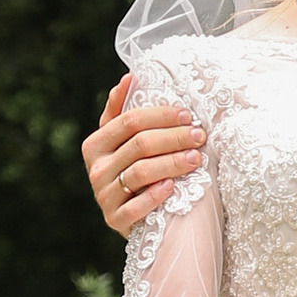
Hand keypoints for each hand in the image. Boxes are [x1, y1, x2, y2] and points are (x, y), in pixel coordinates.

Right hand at [85, 78, 203, 237]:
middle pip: (139, 145)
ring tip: (197, 158)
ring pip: (140, 173)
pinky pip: (135, 207)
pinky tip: (174, 186)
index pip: (129, 121)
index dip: (160, 116)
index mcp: (95, 144)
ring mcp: (103, 196)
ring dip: (172, 163)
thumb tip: (130, 77)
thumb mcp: (125, 141)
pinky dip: (155, 195)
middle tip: (200, 135)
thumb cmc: (135, 169)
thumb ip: (123, 111)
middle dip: (173, 138)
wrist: (134, 215)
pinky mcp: (113, 220)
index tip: (187, 114)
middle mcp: (95, 169)